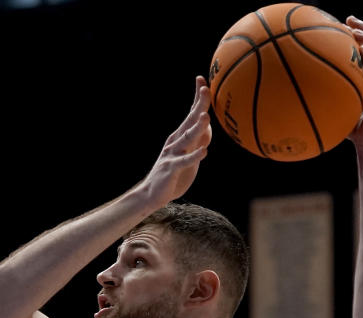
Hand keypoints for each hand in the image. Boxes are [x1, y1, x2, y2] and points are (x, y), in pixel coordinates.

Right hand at [139, 76, 211, 208]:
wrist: (152, 194)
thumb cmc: (174, 174)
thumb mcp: (190, 155)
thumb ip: (198, 141)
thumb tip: (209, 127)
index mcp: (180, 136)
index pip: (190, 113)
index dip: (196, 97)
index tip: (202, 80)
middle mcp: (175, 141)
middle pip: (189, 120)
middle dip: (198, 105)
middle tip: (206, 89)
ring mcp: (173, 154)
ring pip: (187, 138)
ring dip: (196, 127)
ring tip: (206, 117)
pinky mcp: (171, 168)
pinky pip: (184, 161)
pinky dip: (194, 156)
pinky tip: (204, 152)